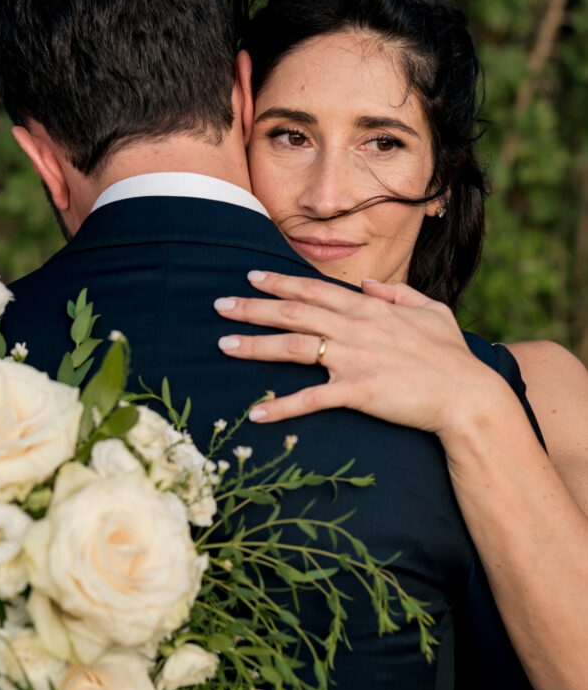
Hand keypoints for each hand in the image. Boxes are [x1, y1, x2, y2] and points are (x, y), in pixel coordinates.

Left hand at [214, 270, 496, 435]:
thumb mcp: (432, 311)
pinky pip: (311, 399)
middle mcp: (355, 327)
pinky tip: (256, 413)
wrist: (468, 394)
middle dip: (253, 307)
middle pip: (294, 312)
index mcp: (369, 308)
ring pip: (293, 346)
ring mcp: (354, 358)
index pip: (315, 289)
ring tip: (223, 345)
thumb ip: (398, 294)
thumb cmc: (452, 356)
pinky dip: (282, 407)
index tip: (252, 276)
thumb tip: (369, 285)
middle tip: (219, 305)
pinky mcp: (357, 390)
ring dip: (255, 345)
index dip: (280, 281)